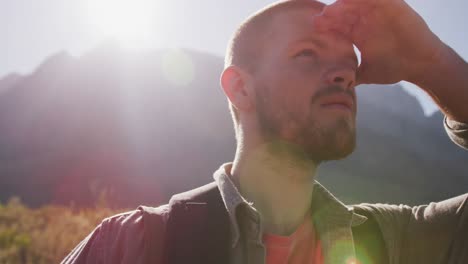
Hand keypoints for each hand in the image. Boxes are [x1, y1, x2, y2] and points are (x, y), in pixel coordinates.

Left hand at [314, 0, 444, 84]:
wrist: (422, 64)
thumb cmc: (395, 68)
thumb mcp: (367, 73)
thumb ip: (351, 77)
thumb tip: (333, 89)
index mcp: (357, 33)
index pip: (337, 25)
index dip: (326, 26)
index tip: (315, 28)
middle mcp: (366, 20)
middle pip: (344, 12)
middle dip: (332, 14)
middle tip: (320, 18)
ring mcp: (379, 11)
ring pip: (358, 2)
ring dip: (345, 4)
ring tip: (334, 10)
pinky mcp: (394, 7)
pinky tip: (352, 1)